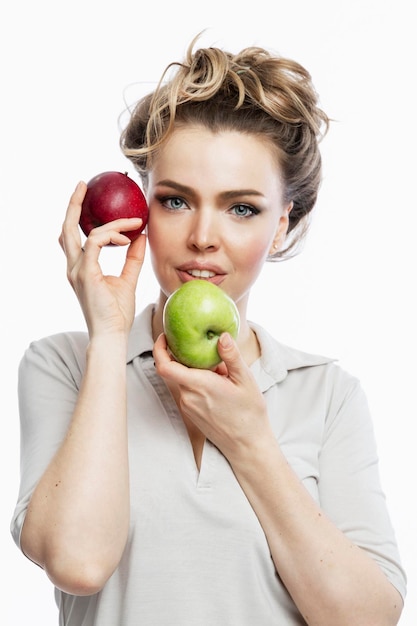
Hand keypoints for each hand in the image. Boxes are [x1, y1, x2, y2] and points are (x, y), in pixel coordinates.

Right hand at [59, 181, 145, 337]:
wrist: (112, 334)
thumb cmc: (117, 313)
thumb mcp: (129, 279)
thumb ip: (133, 258)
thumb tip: (141, 236)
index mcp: (81, 268)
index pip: (74, 237)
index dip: (79, 217)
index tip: (93, 202)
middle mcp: (74, 267)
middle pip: (67, 228)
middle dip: (73, 204)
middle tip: (82, 185)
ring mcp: (78, 270)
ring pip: (82, 232)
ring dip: (109, 222)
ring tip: (132, 221)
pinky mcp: (86, 273)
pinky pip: (96, 242)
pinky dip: (112, 235)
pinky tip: (127, 238)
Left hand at [153, 331, 272, 461]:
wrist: (247, 446)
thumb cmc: (249, 413)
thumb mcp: (245, 380)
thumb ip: (231, 357)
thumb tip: (223, 336)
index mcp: (199, 385)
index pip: (165, 366)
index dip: (159, 348)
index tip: (165, 336)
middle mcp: (188, 396)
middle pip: (176, 368)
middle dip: (190, 357)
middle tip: (211, 353)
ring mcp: (187, 406)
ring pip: (184, 379)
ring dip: (197, 371)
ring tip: (222, 374)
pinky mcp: (190, 413)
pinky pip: (189, 390)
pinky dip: (199, 383)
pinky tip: (220, 387)